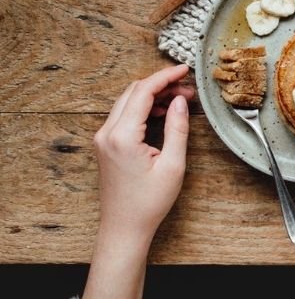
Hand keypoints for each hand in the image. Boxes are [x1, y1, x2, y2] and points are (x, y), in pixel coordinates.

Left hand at [93, 64, 194, 243]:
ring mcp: (103, 138)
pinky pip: (123, 115)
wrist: (124, 228)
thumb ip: (177, 128)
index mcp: (122, 136)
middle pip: (133, 92)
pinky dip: (143, 107)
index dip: (165, 77)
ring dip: (152, 95)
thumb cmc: (148, 203)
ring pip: (128, 101)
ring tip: (180, 100)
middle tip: (187, 88)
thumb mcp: (172, 165)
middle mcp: (107, 133)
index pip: (143, 92)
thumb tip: (180, 101)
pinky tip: (162, 112)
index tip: (184, 71)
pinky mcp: (106, 144)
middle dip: (161, 84)